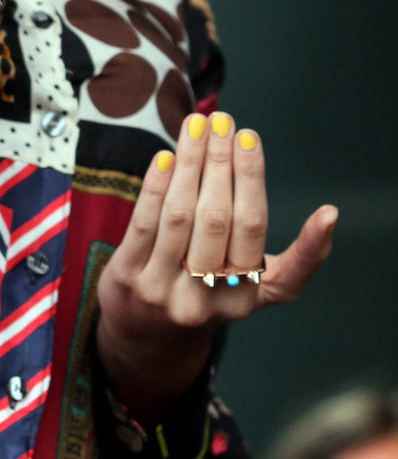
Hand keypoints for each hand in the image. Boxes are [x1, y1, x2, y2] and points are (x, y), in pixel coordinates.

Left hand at [95, 112, 337, 423]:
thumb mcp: (260, 289)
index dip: (252, 178)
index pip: (251, 228)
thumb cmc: (213, 295)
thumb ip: (299, 259)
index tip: (250, 137)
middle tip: (223, 120)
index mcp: (243, 296)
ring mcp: (161, 290)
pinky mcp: (126, 278)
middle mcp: (203, 298)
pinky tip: (165, 156)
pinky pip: (142, 223)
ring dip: (189, 163)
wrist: (147, 338)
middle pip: (215, 217)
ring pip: (179, 215)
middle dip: (221, 161)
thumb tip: (331, 215)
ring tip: (196, 125)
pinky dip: (154, 186)